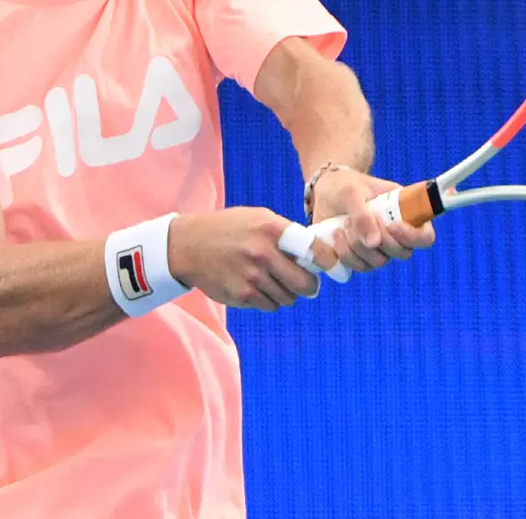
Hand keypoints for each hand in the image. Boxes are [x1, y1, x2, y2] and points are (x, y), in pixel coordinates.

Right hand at [167, 208, 337, 311]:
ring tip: (272, 280)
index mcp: (272, 229)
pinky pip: (269, 305)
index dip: (329, 262)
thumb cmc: (231, 229)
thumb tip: (318, 254)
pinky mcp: (241, 295)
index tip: (337, 268)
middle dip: (310, 286)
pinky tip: (256, 286)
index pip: (313, 249)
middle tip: (307, 284)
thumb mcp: (259, 218)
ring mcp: (252, 277)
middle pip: (305, 283)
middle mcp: (263, 253)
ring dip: (286, 293)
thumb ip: (287, 234)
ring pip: (288, 298)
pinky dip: (268, 300)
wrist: (189, 245)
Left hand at [310, 168, 435, 273]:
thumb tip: (374, 244)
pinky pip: (360, 267)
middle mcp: (396, 233)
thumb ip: (363, 216)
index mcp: (404, 212)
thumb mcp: (352, 192)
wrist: (323, 193)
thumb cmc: (344, 186)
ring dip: (359, 246)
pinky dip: (347, 254)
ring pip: (379, 261)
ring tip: (345, 224)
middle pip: (403, 252)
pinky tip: (337, 236)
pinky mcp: (361, 256)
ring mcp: (379, 247)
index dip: (414, 236)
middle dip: (380, 240)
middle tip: (357, 219)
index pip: (425, 235)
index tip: (392, 226)